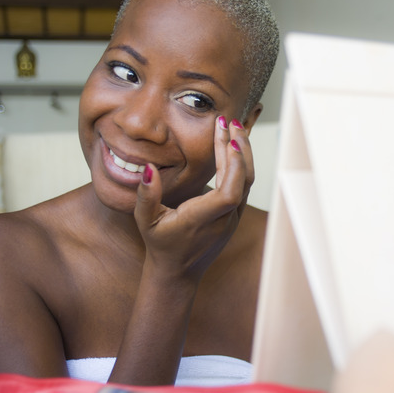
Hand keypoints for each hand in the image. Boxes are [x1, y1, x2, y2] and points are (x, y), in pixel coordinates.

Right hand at [133, 116, 253, 283]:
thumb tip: (148, 169)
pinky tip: (235, 146)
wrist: (178, 272)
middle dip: (239, 149)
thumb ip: (146, 196)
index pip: (228, 194)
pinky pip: (244, 185)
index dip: (233, 168)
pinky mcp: (235, 214)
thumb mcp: (145, 221)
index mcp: (203, 220)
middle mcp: (223, 219)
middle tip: (229, 122)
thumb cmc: (160, 245)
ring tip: (234, 128)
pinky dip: (241, 164)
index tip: (229, 141)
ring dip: (243, 153)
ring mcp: (233, 218)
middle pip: (243, 181)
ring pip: (247, 182)